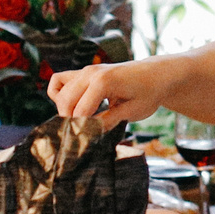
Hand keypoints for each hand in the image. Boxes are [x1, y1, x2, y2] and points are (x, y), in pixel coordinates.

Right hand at [46, 56, 175, 123]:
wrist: (156, 74)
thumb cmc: (148, 92)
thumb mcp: (132, 111)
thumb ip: (109, 121)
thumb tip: (89, 133)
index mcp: (103, 82)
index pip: (81, 111)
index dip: (82, 129)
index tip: (86, 143)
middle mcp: (90, 73)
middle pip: (66, 102)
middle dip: (70, 122)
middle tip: (82, 136)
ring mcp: (85, 70)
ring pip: (60, 93)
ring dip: (65, 110)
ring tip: (80, 122)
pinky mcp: (84, 72)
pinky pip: (59, 81)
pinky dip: (58, 93)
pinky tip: (72, 105)